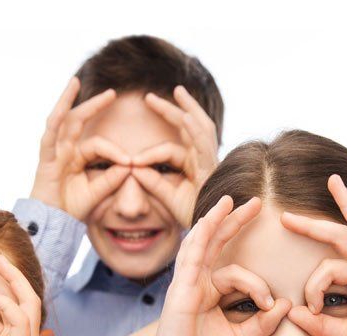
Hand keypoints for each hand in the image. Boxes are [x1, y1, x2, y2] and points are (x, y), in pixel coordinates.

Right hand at [31, 77, 130, 220]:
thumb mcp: (98, 192)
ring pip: (60, 120)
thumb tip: (130, 165)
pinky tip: (62, 105)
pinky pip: (49, 135)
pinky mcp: (45, 158)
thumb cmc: (71, 209)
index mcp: (77, 158)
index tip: (132, 162)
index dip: (116, 152)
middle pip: (78, 120)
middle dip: (94, 105)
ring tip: (75, 81)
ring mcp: (53, 152)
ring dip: (67, 100)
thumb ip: (112, 179)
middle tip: (112, 93)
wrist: (52, 223)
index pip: (99, 145)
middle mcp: (64, 150)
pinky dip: (56, 118)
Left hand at [133, 86, 219, 227]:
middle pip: (192, 127)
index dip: (150, 153)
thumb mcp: (169, 198)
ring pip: (203, 128)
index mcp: (195, 166)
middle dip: (175, 109)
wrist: (212, 232)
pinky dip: (196, 130)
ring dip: (189, 108)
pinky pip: (206, 145)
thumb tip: (134, 168)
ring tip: (176, 91)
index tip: (131, 161)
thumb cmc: (194, 217)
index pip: (171, 150)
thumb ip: (154, 183)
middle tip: (151, 96)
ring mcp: (212, 162)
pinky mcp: (214, 168)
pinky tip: (186, 116)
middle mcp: (205, 160)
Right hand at [148, 195, 290, 335]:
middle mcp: (195, 284)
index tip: (272, 301)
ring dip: (216, 220)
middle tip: (257, 203)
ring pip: (201, 244)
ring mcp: (185, 285)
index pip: (233, 270)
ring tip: (231, 201)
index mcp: (207, 294)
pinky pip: (190, 258)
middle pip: (215, 244)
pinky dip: (200, 238)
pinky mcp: (180, 292)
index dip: (257, 279)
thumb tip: (286, 303)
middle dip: (234, 222)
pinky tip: (210, 222)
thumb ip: (262, 321)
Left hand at [281, 176, 346, 335]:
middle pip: (340, 237)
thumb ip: (319, 324)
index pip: (328, 268)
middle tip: (287, 216)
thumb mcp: (345, 333)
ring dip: (345, 203)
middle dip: (313, 225)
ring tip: (332, 180)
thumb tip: (292, 312)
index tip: (310, 309)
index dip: (312, 287)